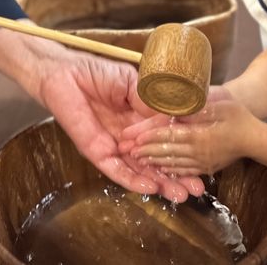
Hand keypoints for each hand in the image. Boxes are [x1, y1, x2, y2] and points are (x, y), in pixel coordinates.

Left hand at [36, 50, 206, 202]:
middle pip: (154, 162)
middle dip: (175, 176)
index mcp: (138, 120)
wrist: (64, 72)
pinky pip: (115, 170)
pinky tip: (150, 186)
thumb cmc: (96, 72)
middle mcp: (128, 138)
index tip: (202, 161)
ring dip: (158, 183)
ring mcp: (112, 147)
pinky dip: (132, 179)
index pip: (163, 141)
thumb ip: (151, 100)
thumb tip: (175, 115)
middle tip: (196, 189)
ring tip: (179, 194)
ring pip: (138, 171)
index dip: (181, 151)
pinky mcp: (96, 151)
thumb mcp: (132, 83)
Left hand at [120, 92, 260, 176]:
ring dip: (153, 161)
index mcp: (198, 134)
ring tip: (137, 159)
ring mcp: (201, 163)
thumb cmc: (237, 114)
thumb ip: (196, 107)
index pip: (166, 134)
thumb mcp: (218, 102)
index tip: (132, 136)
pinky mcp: (206, 169)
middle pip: (165, 150)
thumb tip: (175, 108)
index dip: (148, 135)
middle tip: (127, 150)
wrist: (255, 137)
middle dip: (144, 150)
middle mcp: (197, 152)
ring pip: (172, 163)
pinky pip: (183, 170)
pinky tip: (159, 168)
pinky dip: (169, 169)